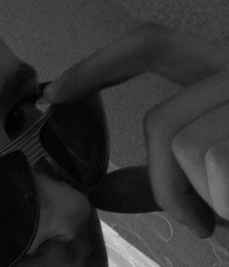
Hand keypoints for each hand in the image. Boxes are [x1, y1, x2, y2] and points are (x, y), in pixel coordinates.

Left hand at [44, 24, 228, 237]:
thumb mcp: (205, 183)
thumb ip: (156, 180)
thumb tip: (96, 188)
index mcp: (221, 76)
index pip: (151, 45)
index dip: (96, 65)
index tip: (54, 92)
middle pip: (162, 119)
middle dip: (159, 179)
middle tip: (182, 216)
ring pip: (181, 144)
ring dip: (189, 200)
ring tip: (220, 220)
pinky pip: (206, 159)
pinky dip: (208, 202)